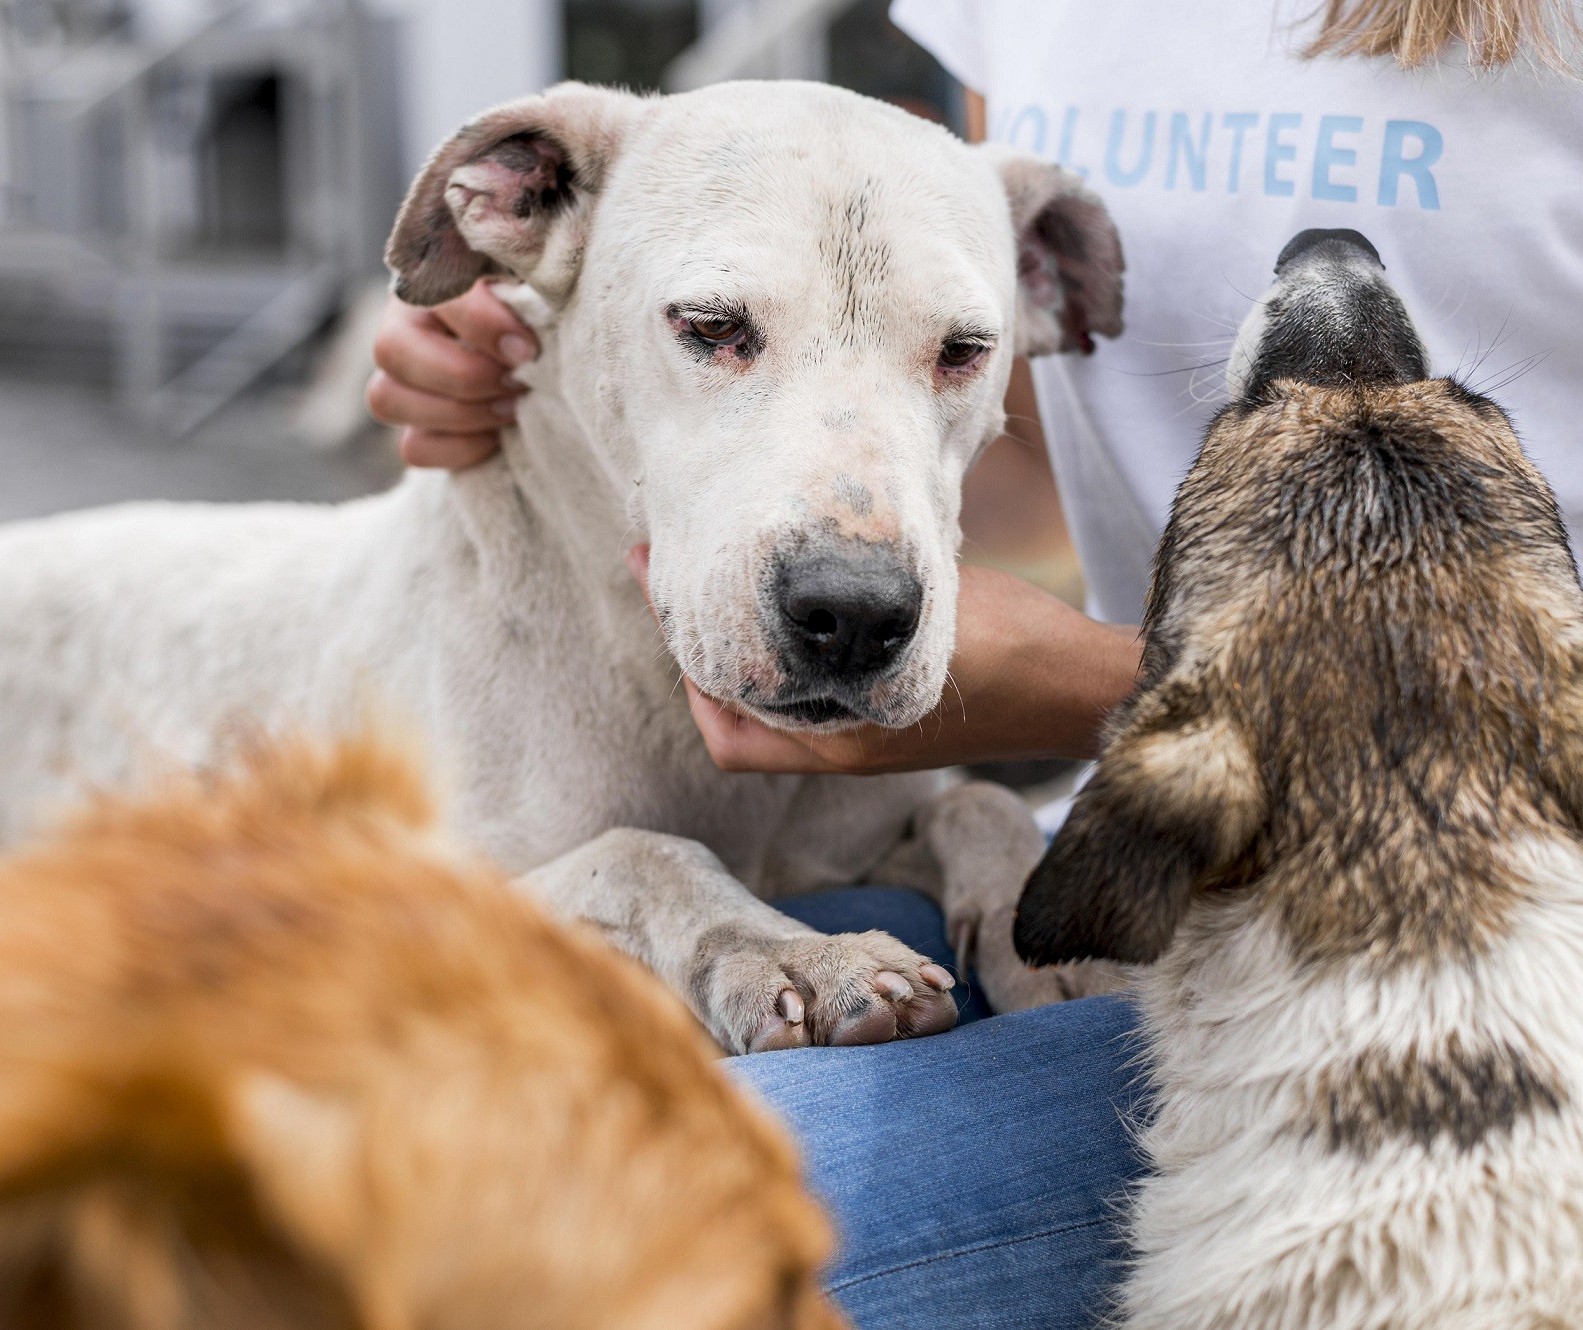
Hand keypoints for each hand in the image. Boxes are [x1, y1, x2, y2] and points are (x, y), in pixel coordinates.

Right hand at [366, 280, 539, 468]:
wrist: (547, 356)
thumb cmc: (541, 308)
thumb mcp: (535, 276)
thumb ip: (523, 255)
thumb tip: (524, 284)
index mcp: (431, 277)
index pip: (427, 292)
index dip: (478, 325)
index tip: (527, 350)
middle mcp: (403, 326)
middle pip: (390, 350)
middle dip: (463, 376)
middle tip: (517, 383)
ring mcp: (401, 381)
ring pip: (387, 400)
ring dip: (460, 413)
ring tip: (511, 409)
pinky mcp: (417, 429)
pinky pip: (414, 448)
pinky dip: (459, 448)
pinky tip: (498, 437)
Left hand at [627, 548, 1140, 775]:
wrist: (1075, 686)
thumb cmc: (1008, 645)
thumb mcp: (915, 612)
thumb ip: (845, 605)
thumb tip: (778, 569)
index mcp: (838, 741)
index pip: (722, 721)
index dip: (682, 656)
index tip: (662, 587)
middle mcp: (841, 751)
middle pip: (733, 718)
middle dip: (698, 651)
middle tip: (671, 577)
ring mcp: (863, 742)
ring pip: (769, 708)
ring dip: (741, 654)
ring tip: (720, 581)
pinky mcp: (886, 723)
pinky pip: (808, 699)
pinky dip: (782, 660)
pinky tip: (787, 603)